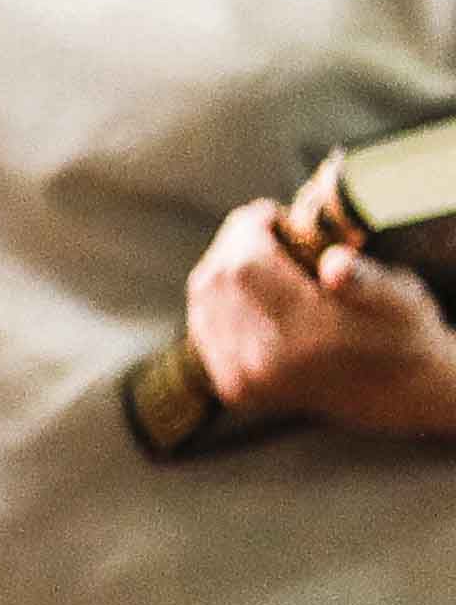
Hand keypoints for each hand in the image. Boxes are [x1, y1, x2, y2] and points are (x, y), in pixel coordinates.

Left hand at [187, 196, 455, 432]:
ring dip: (225, 267)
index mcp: (308, 336)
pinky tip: (249, 287)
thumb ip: (364, 279)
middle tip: (266, 229)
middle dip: (236, 244)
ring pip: (203, 299)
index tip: (271, 213)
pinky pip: (203, 323)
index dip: (247, 228)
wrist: (395, 391)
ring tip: (262, 255)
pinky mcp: (233, 388)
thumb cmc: (401, 331)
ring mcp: (244, 380)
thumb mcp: (400, 297)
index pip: (244, 267)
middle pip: (217, 279)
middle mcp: (265, 363)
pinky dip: (219, 297)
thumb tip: (334, 265)